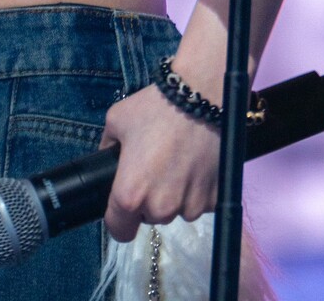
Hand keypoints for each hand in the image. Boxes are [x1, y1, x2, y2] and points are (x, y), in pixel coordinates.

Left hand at [102, 80, 218, 239]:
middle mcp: (160, 208)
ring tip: (184, 162)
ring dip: (178, 195)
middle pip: (152, 216)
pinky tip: (201, 163)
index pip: (119, 231)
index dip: (121, 217)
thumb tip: (108, 159)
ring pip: (179, 210)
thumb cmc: (157, 107)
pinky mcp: (216, 198)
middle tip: (160, 167)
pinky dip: (201, 188)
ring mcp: (191, 205)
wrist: (204, 93)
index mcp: (130, 196)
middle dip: (153, 199)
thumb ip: (107, 147)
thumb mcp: (117, 120)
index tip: (129, 201)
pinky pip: (203, 202)